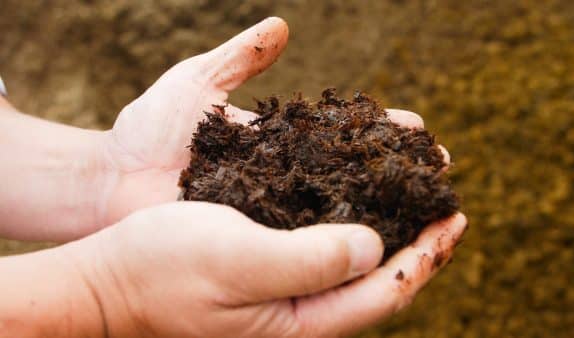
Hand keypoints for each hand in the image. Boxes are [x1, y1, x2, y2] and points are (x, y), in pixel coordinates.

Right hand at [68, 202, 465, 337]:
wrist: (110, 282)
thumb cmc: (164, 269)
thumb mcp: (238, 260)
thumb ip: (309, 260)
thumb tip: (375, 247)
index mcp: (300, 325)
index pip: (384, 294)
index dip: (426, 258)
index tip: (454, 220)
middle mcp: (299, 319)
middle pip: (378, 287)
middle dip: (419, 249)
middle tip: (445, 209)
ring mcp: (282, 301)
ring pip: (354, 272)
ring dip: (390, 238)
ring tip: (413, 205)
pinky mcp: (266, 278)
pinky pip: (324, 257)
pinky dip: (351, 231)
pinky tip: (356, 207)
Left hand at [95, 16, 450, 230]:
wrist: (108, 182)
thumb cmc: (147, 132)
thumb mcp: (196, 84)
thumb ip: (240, 57)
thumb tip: (283, 27)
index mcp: (278, 139)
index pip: (343, 131)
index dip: (380, 129)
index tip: (418, 126)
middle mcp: (284, 177)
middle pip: (353, 170)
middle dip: (396, 168)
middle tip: (441, 168)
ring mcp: (272, 211)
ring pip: (339, 208)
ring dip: (384, 206)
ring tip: (429, 206)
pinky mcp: (256, 240)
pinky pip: (304, 242)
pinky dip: (342, 243)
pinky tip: (378, 244)